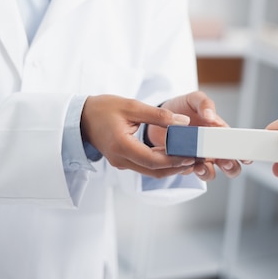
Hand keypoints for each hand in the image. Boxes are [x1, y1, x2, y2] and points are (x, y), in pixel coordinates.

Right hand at [81, 95, 196, 178]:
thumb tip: (183, 122)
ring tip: (189, 156)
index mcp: (122, 146)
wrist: (81, 117)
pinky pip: (145, 167)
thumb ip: (159, 115)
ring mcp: (121, 163)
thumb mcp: (132, 106)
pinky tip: (174, 154)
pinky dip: (161, 163)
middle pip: (154, 171)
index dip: (174, 159)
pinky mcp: (123, 161)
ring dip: (170, 167)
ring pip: (151, 171)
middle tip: (196, 157)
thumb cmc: (104, 108)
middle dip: (177, 166)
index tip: (191, 153)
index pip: (153, 160)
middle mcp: (121, 159)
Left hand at [146, 90, 241, 180]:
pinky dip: (188, 169)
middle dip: (230, 167)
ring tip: (201, 166)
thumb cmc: (182, 106)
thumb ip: (204, 103)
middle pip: (229, 165)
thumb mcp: (194, 99)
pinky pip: (189, 171)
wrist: (159, 116)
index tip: (246, 158)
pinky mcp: (183, 162)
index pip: (236, 145)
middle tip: (224, 162)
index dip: (244, 154)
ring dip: (208, 172)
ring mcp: (198, 157)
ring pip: (210, 173)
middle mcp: (212, 148)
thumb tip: (211, 115)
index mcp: (219, 132)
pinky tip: (184, 162)